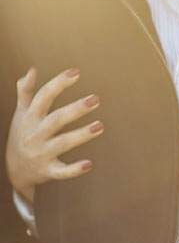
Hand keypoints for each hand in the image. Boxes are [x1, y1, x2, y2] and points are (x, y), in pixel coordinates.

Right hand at [6, 67, 102, 203]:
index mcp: (29, 118)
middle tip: (95, 99)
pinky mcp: (48, 171)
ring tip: (100, 126)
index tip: (76, 72)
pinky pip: (61, 172)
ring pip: (62, 143)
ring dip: (81, 135)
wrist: (13, 171)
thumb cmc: (21, 135)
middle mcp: (35, 134)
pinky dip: (74, 169)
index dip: (58, 83)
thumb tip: (31, 70)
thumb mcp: (21, 113)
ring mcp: (41, 153)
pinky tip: (89, 164)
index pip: (43, 97)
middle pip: (56, 120)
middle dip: (75, 109)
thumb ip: (25, 92)